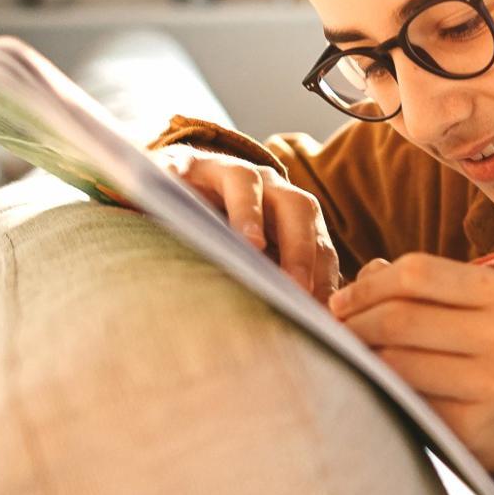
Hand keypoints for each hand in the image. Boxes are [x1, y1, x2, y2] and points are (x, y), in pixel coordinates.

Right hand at [147, 144, 339, 299]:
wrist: (169, 188)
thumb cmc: (218, 234)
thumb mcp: (251, 261)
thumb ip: (274, 286)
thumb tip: (303, 330)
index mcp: (291, 214)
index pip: (320, 242)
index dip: (324, 275)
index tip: (323, 313)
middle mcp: (267, 187)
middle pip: (298, 208)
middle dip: (302, 249)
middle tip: (298, 289)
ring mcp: (227, 170)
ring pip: (249, 182)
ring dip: (251, 214)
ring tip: (250, 246)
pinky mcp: (184, 164)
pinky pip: (190, 169)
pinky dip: (189, 185)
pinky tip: (184, 203)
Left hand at [328, 253, 493, 487]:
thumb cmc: (484, 353)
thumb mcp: (469, 308)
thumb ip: (416, 286)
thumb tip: (355, 282)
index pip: (417, 273)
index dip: (367, 285)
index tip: (341, 301)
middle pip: (400, 317)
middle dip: (354, 323)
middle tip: (335, 333)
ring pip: (395, 361)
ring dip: (360, 358)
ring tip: (351, 357)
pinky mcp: (474, 425)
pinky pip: (405, 400)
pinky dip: (380, 390)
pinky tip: (376, 387)